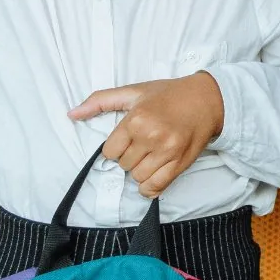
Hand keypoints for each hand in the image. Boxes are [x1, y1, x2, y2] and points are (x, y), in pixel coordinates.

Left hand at [69, 71, 224, 197]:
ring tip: (149, 156)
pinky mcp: (180, 164)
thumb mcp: (133, 91)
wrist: (207, 99)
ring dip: (139, 171)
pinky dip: (149, 187)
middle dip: (128, 157)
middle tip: (141, 144)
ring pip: (137, 177)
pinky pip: (156, 187)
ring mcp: (167, 152)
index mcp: (136, 119)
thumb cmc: (168, 94)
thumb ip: (100, 101)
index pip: (110, 151)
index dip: (116, 147)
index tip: (127, 139)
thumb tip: (71, 114)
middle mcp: (151, 136)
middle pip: (123, 165)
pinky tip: (152, 175)